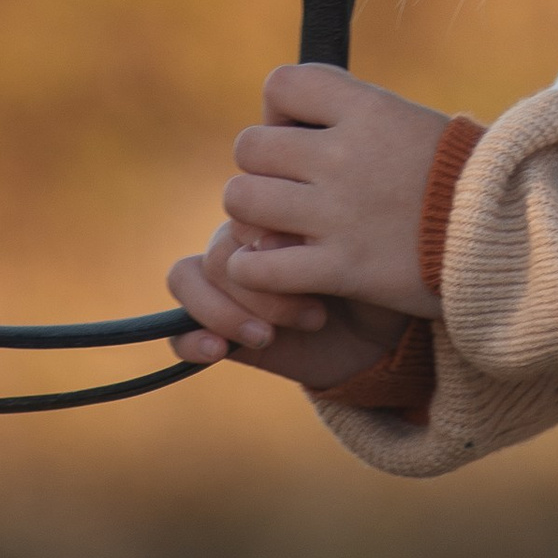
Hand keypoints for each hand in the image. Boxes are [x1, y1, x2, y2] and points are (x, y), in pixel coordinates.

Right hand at [166, 223, 402, 390]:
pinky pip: (176, 330)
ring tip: (269, 336)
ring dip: (227, 312)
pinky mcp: (218, 329)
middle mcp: (241, 242)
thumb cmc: (376, 281)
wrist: (380, 334)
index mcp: (273, 209)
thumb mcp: (359, 257)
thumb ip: (312, 242)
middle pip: (218, 251)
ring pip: (188, 279)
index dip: (267, 238)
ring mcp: (225, 285)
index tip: (316, 266)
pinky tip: (217, 351)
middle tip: (316, 315)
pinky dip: (190, 339)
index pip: (240, 206)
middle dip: (261, 290)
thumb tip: (266, 244)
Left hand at [219, 65, 451, 318]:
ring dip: (253, 217)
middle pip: (250, 146)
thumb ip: (357, 118)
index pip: (282, 84)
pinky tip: (270, 269)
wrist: (514, 237)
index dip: (279, 111)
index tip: (300, 134)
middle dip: (261, 168)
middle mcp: (344, 155)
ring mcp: (339, 212)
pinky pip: (259, 265)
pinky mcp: (341, 267)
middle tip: (287, 189)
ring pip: (243, 200)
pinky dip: (253, 269)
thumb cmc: (465, 181)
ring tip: (277, 230)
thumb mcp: (413, 124)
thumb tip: (300, 116)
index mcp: (367, 108)